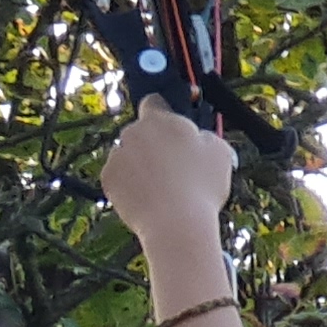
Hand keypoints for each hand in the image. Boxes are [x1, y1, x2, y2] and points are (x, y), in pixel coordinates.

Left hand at [99, 98, 232, 246]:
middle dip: (153, 145)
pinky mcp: (107, 178)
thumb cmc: (202, 188)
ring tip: (162, 189)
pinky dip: (128, 185)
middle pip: (141, 132)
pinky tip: (147, 198)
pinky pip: (118, 177)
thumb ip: (206, 136)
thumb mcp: (220, 152)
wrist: (176, 224)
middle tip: (172, 168)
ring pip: (128, 155)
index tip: (170, 126)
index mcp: (160, 120)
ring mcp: (117, 155)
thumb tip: (199, 136)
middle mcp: (133, 132)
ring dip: (139, 165)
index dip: (163, 113)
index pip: (153, 102)